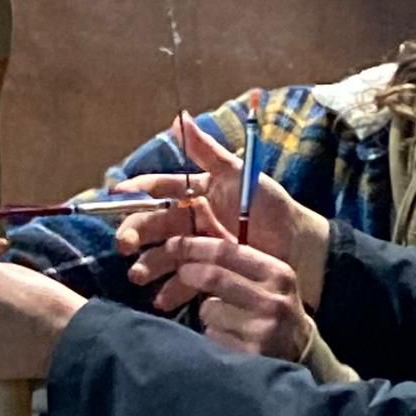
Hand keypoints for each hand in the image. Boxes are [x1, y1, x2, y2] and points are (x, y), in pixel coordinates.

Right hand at [116, 113, 329, 304]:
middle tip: (125, 243)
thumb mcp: (239, 174)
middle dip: (135, 232)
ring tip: (138, 275)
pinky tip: (162, 299)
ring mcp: (197, 248)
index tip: (118, 193)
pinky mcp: (207, 272)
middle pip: (154, 224)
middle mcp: (190, 220)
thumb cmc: (270, 205)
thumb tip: (179, 117)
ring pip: (164, 254)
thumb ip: (208, 150)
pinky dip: (172, 290)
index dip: (138, 190)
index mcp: (194, 193)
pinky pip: (185, 281)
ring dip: (148, 264)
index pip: (159, 188)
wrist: (297, 243)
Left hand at [153, 234, 313, 361]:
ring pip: (209, 309)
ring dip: (206, 311)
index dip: (194, 245)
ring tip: (222, 317)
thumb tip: (189, 243)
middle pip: (214, 276)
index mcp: (278, 273)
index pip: (227, 251)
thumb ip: (237, 263)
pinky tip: (230, 337)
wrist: (301, 351)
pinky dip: (213, 333)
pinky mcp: (251, 353)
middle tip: (181, 274)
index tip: (173, 244)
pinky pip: (213, 335)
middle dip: (189, 273)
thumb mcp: (269, 280)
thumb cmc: (275, 308)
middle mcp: (273, 299)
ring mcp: (263, 328)